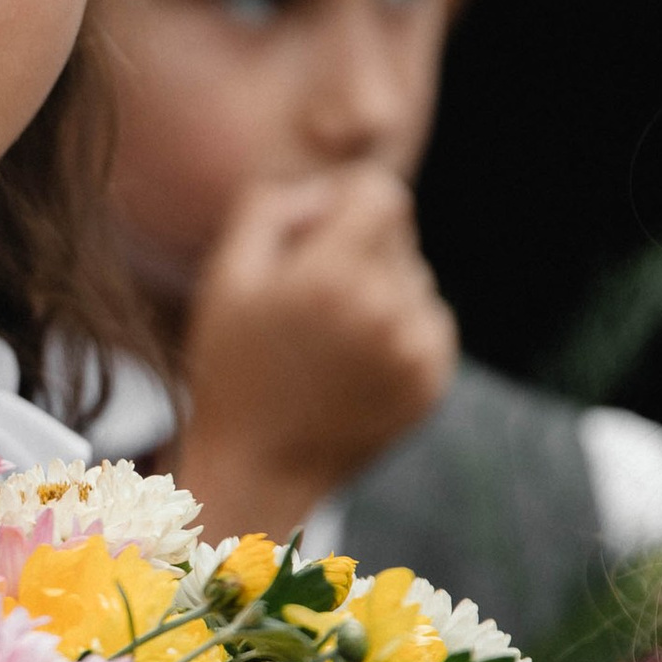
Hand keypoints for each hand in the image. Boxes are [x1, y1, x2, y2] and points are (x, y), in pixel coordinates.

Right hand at [170, 164, 456, 543]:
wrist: (258, 469)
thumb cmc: (233, 366)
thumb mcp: (228, 276)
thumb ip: (274, 207)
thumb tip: (331, 192)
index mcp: (332, 278)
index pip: (383, 194)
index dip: (349, 203)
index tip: (321, 233)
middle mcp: (384, 310)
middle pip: (400, 234)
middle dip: (361, 247)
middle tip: (312, 297)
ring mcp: (415, 350)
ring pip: (416, 280)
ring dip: (382, 292)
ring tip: (331, 338)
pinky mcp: (433, 381)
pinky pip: (430, 323)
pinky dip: (400, 332)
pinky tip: (355, 364)